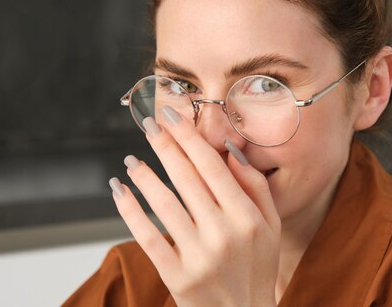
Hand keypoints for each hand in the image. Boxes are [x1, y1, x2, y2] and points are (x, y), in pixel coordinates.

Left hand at [109, 105, 280, 306]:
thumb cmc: (257, 265)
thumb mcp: (272, 225)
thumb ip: (255, 186)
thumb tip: (231, 149)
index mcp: (248, 217)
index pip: (213, 167)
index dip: (190, 138)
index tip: (173, 116)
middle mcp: (224, 233)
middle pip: (187, 178)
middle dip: (164, 145)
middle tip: (149, 124)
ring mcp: (199, 256)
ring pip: (164, 203)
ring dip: (144, 175)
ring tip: (132, 159)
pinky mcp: (176, 276)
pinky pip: (147, 236)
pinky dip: (130, 210)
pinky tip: (120, 190)